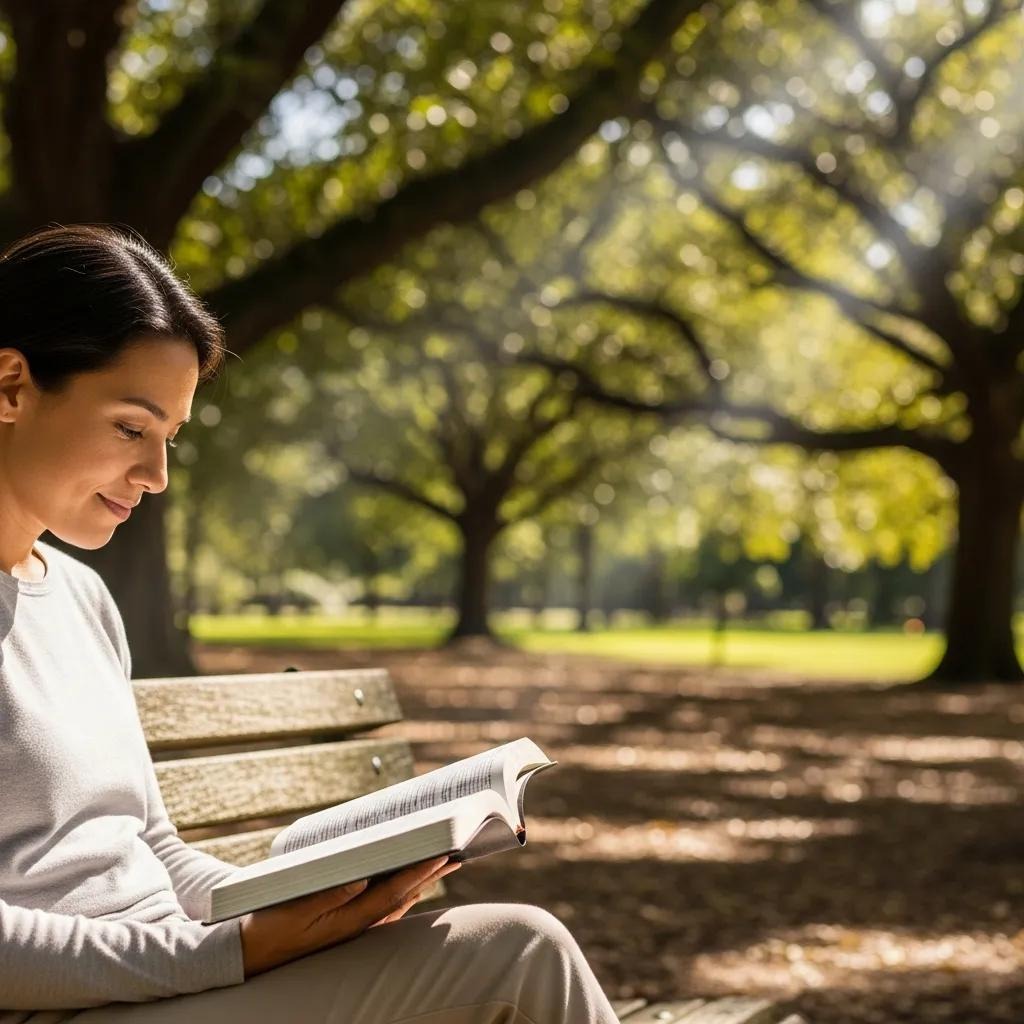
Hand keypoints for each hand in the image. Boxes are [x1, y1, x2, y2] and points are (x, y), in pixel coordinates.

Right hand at [239, 855, 460, 977]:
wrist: (249, 953)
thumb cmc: (269, 927)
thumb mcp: (294, 909)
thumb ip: (329, 895)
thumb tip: (363, 879)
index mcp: (349, 920)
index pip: (394, 892)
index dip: (420, 873)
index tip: (443, 856)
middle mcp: (357, 925)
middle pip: (402, 896)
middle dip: (429, 874)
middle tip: (456, 854)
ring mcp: (352, 927)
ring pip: (396, 902)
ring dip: (419, 882)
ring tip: (442, 863)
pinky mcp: (344, 925)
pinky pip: (381, 907)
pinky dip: (400, 892)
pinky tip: (408, 886)